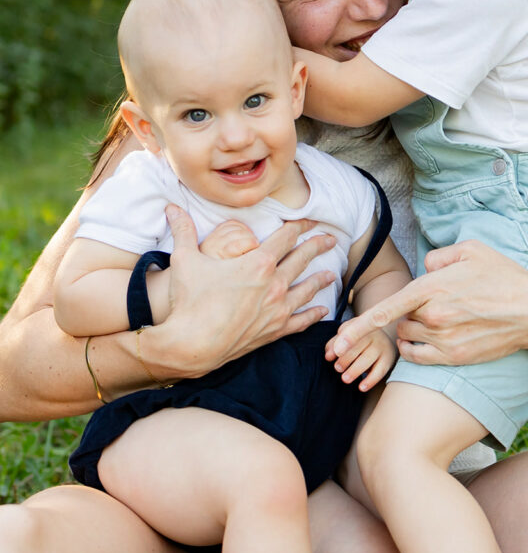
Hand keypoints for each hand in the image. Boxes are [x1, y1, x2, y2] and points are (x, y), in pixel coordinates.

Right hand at [147, 205, 336, 378]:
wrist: (192, 344)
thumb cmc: (189, 301)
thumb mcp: (184, 260)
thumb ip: (183, 231)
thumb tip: (171, 207)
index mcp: (258, 263)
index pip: (286, 238)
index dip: (299, 226)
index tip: (310, 221)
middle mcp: (274, 284)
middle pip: (302, 260)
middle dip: (317, 247)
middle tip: (331, 240)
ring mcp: (277, 309)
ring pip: (306, 290)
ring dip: (319, 280)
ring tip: (330, 274)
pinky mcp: (274, 331)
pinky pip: (301, 321)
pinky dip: (313, 314)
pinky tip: (321, 311)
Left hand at [325, 328, 396, 390]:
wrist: (383, 335)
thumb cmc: (359, 338)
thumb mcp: (347, 335)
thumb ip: (335, 344)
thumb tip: (328, 356)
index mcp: (361, 326)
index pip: (348, 336)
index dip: (338, 346)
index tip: (330, 357)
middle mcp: (373, 335)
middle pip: (358, 347)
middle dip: (346, 359)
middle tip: (337, 368)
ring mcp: (382, 347)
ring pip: (368, 358)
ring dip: (355, 370)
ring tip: (345, 379)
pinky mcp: (388, 359)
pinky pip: (380, 371)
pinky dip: (371, 380)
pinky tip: (361, 387)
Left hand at [331, 240, 527, 367]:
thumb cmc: (503, 276)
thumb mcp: (470, 250)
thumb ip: (438, 256)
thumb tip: (424, 268)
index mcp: (433, 287)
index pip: (386, 309)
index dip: (358, 327)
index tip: (337, 341)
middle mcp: (434, 316)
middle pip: (400, 320)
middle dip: (409, 312)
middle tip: (437, 303)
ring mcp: (444, 339)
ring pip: (408, 337)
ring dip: (415, 329)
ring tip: (444, 318)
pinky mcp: (454, 357)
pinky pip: (418, 357)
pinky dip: (417, 349)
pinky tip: (434, 337)